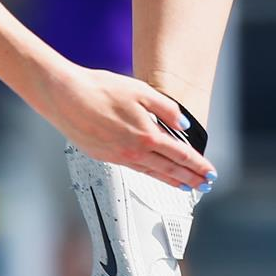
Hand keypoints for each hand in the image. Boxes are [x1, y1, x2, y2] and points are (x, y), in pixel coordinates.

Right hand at [33, 61, 214, 190]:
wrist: (65, 96)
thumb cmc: (100, 89)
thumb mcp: (141, 91)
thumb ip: (167, 108)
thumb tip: (183, 123)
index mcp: (147, 136)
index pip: (180, 155)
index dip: (197, 165)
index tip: (209, 172)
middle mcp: (134, 151)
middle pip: (169, 170)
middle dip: (190, 178)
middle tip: (204, 185)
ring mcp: (118, 157)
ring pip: (152, 173)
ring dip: (171, 180)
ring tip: (184, 186)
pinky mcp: (104, 156)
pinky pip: (135, 169)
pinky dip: (150, 174)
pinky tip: (154, 173)